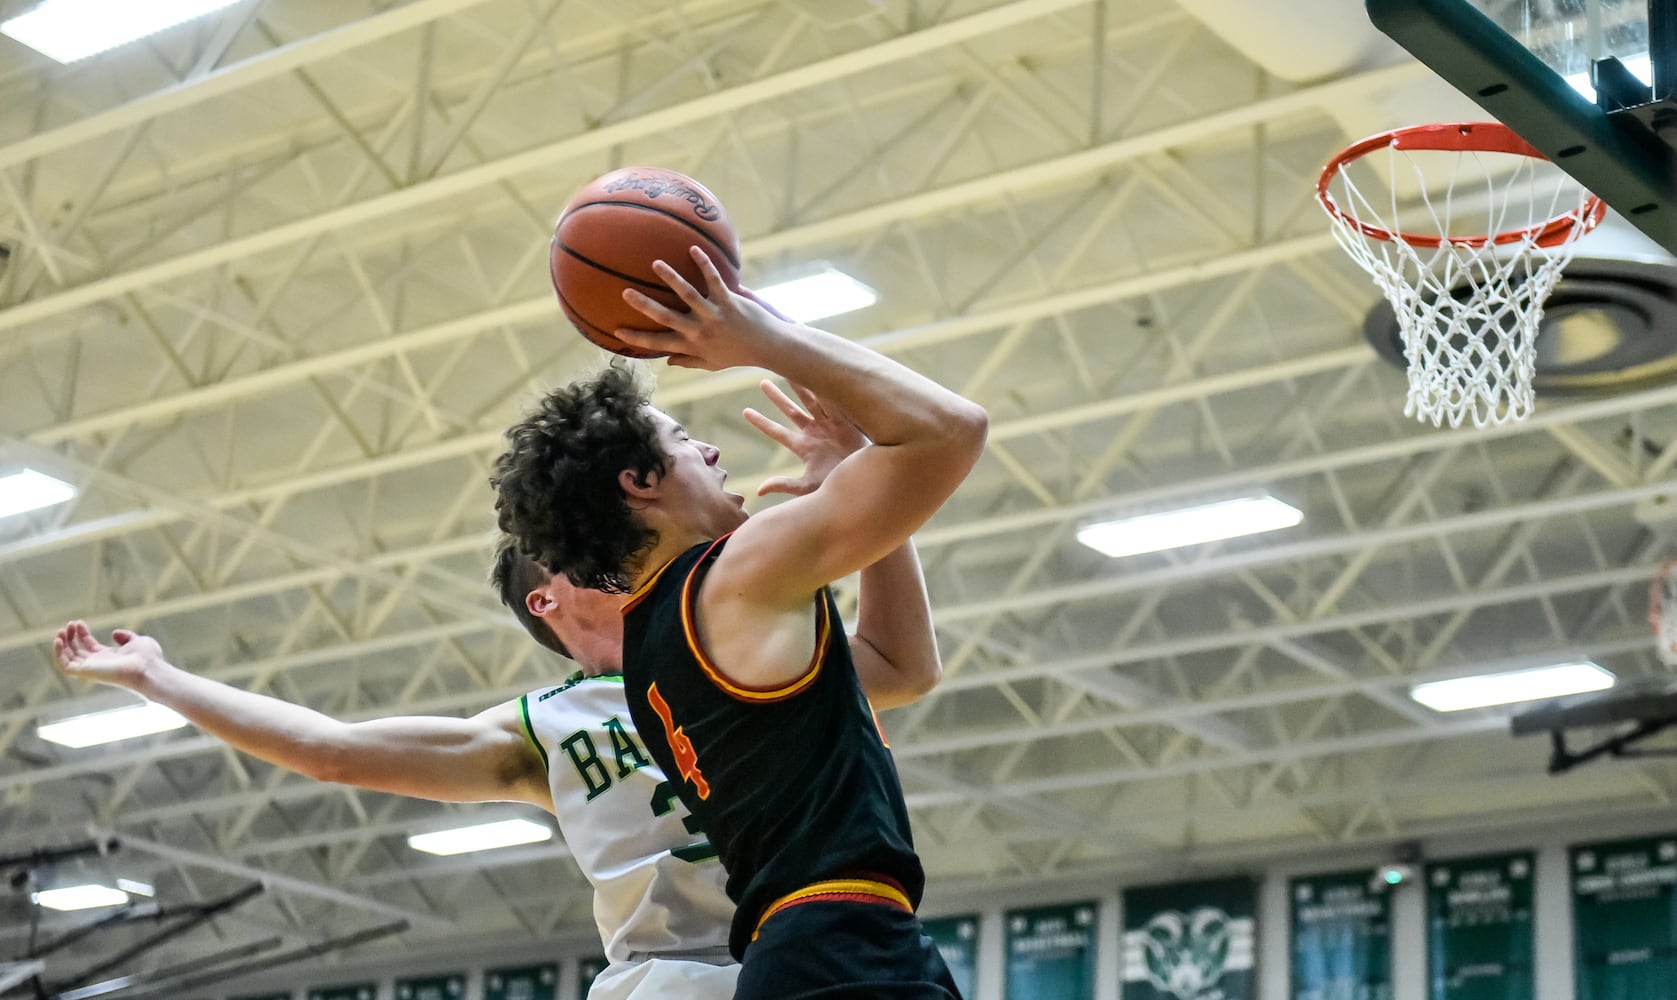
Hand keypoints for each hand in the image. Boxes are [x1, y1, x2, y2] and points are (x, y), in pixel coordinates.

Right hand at [53, 620, 160, 688]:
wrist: (148, 668)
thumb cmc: (148, 657)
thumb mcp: (137, 641)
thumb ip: (126, 637)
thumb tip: (114, 633)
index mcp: (109, 656)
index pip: (88, 645)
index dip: (81, 633)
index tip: (78, 622)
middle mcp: (98, 664)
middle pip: (76, 651)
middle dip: (70, 637)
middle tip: (69, 624)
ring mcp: (91, 668)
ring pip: (68, 658)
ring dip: (61, 644)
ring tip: (61, 630)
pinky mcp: (86, 672)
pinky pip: (65, 666)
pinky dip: (58, 654)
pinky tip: (58, 640)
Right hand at [614, 247, 786, 370]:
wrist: (768, 346)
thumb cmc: (738, 354)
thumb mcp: (712, 363)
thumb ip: (688, 361)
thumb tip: (667, 362)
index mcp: (692, 345)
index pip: (658, 343)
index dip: (637, 338)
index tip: (616, 329)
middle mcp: (699, 331)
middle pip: (666, 317)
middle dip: (645, 305)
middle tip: (625, 292)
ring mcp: (714, 315)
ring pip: (688, 295)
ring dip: (671, 278)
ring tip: (655, 264)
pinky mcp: (729, 302)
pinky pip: (714, 280)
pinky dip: (704, 265)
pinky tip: (693, 249)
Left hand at [743, 380, 867, 496]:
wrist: (870, 480)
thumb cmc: (840, 486)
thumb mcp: (809, 486)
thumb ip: (784, 485)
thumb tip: (758, 490)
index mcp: (804, 447)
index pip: (777, 432)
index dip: (761, 422)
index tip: (745, 412)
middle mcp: (815, 433)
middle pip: (792, 410)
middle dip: (777, 397)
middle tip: (762, 382)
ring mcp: (831, 425)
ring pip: (811, 399)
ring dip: (799, 384)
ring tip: (787, 367)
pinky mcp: (847, 419)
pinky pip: (832, 398)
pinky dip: (824, 386)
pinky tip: (816, 370)